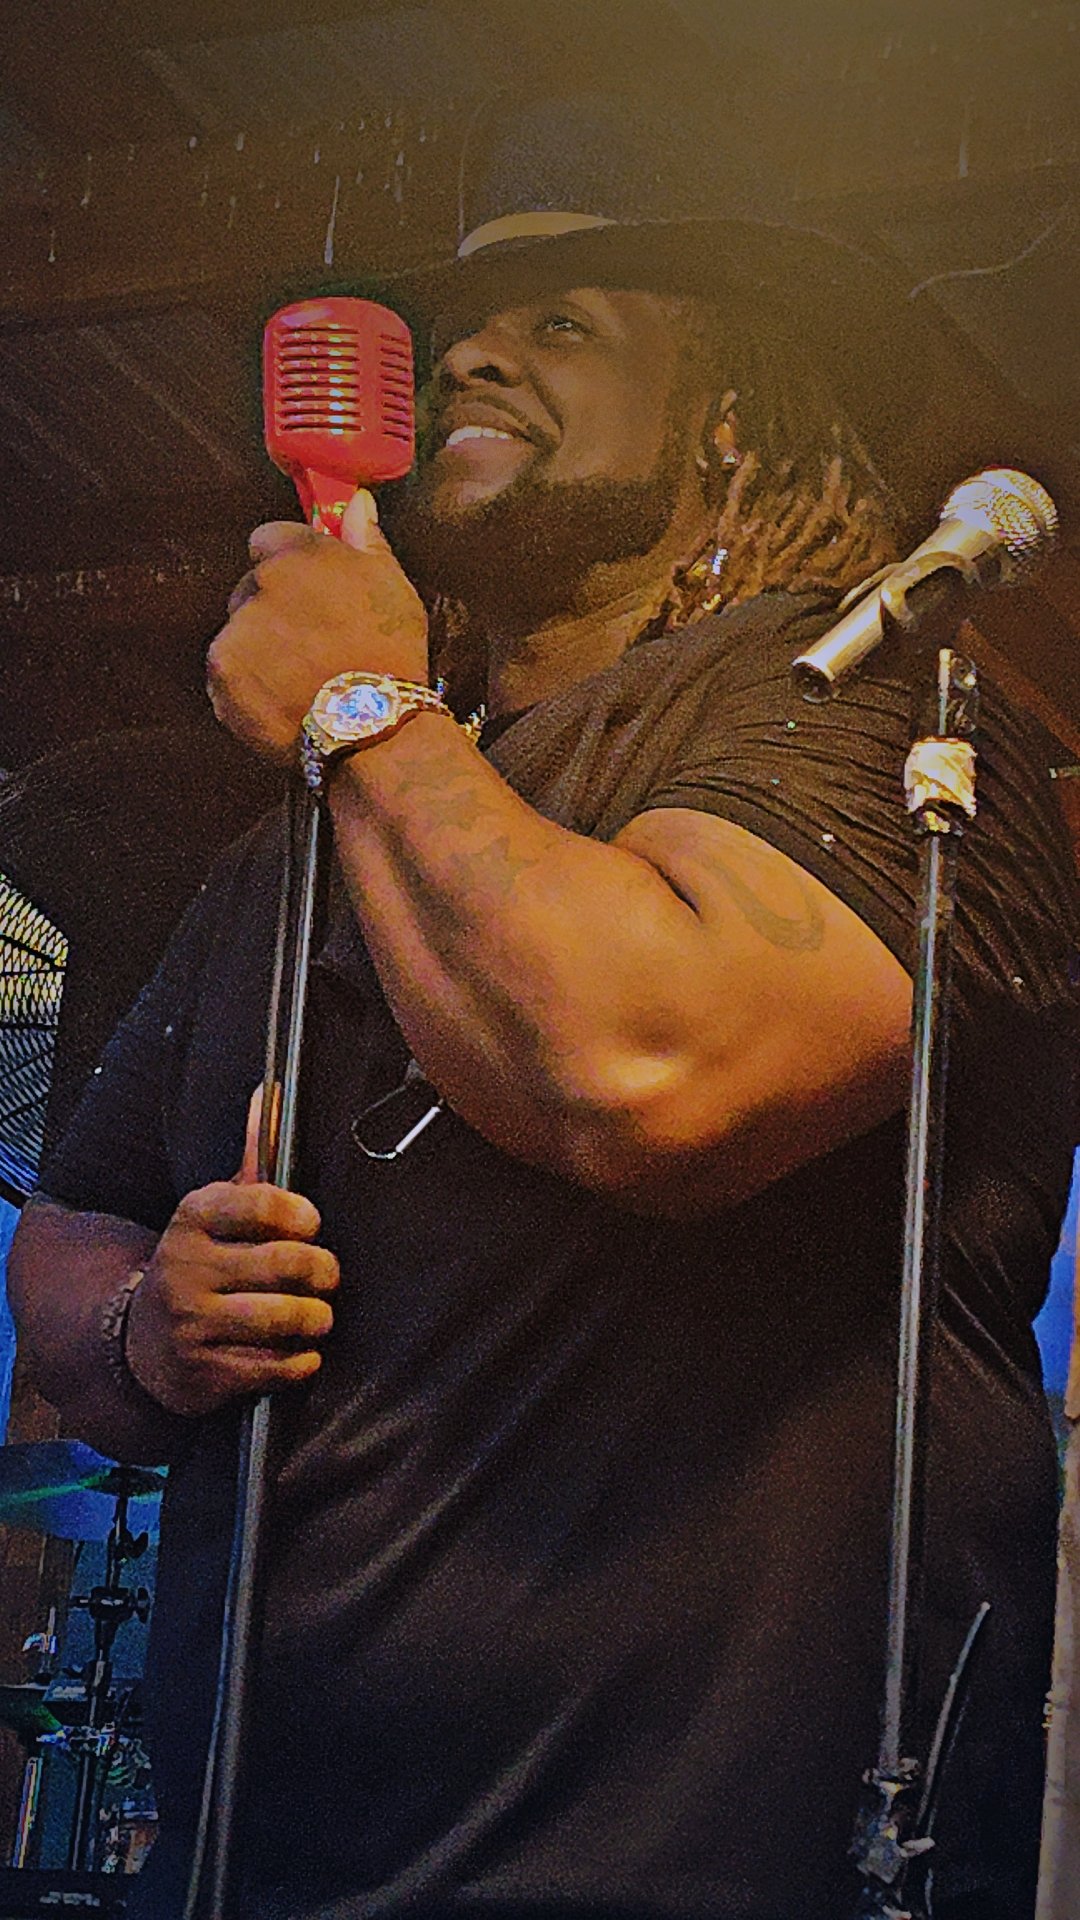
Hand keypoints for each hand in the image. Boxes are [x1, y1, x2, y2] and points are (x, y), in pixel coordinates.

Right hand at [124, 1091, 339, 1415]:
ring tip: (320, 1316)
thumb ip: (253, 1157)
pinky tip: (302, 1355)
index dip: (297, 1213)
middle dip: (321, 1271)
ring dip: (316, 1319)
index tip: (312, 1224)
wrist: (142, 1342)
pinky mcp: (201, 1372)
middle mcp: (184, 1267)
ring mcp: (190, 1323)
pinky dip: (299, 1362)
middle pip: (283, 1262)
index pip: (256, 1201)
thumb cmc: (202, 1265)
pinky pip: (271, 1366)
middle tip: (328, 1276)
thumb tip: (273, 1090)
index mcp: (192, 1218)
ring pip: (282, 1316)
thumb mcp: (217, 1210)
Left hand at [207, 488, 429, 761]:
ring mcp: (234, 635)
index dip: (287, 564)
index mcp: (296, 556)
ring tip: (301, 679)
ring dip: (260, 650)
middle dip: (271, 610)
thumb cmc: (390, 656)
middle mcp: (257, 587)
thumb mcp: (393, 587)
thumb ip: (365, 539)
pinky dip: (248, 688)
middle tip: (311, 643)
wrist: (372, 728)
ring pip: (239, 634)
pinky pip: (228, 676)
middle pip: (250, 589)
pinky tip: (284, 700)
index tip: (307, 589)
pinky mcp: (221, 678)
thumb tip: (357, 501)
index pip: (267, 539)